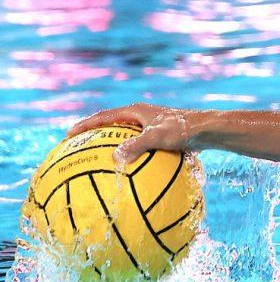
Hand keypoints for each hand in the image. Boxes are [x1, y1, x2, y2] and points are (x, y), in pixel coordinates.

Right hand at [67, 103, 198, 165]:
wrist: (209, 130)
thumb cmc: (185, 130)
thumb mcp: (158, 137)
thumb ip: (137, 145)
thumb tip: (116, 158)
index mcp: (136, 111)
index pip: (103, 117)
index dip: (85, 125)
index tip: (68, 135)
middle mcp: (142, 116)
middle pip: (111, 124)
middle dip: (94, 133)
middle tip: (78, 145)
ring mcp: (151, 125)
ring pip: (125, 135)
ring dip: (111, 144)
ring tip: (99, 159)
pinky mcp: (161, 136)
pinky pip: (139, 146)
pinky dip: (130, 154)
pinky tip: (129, 171)